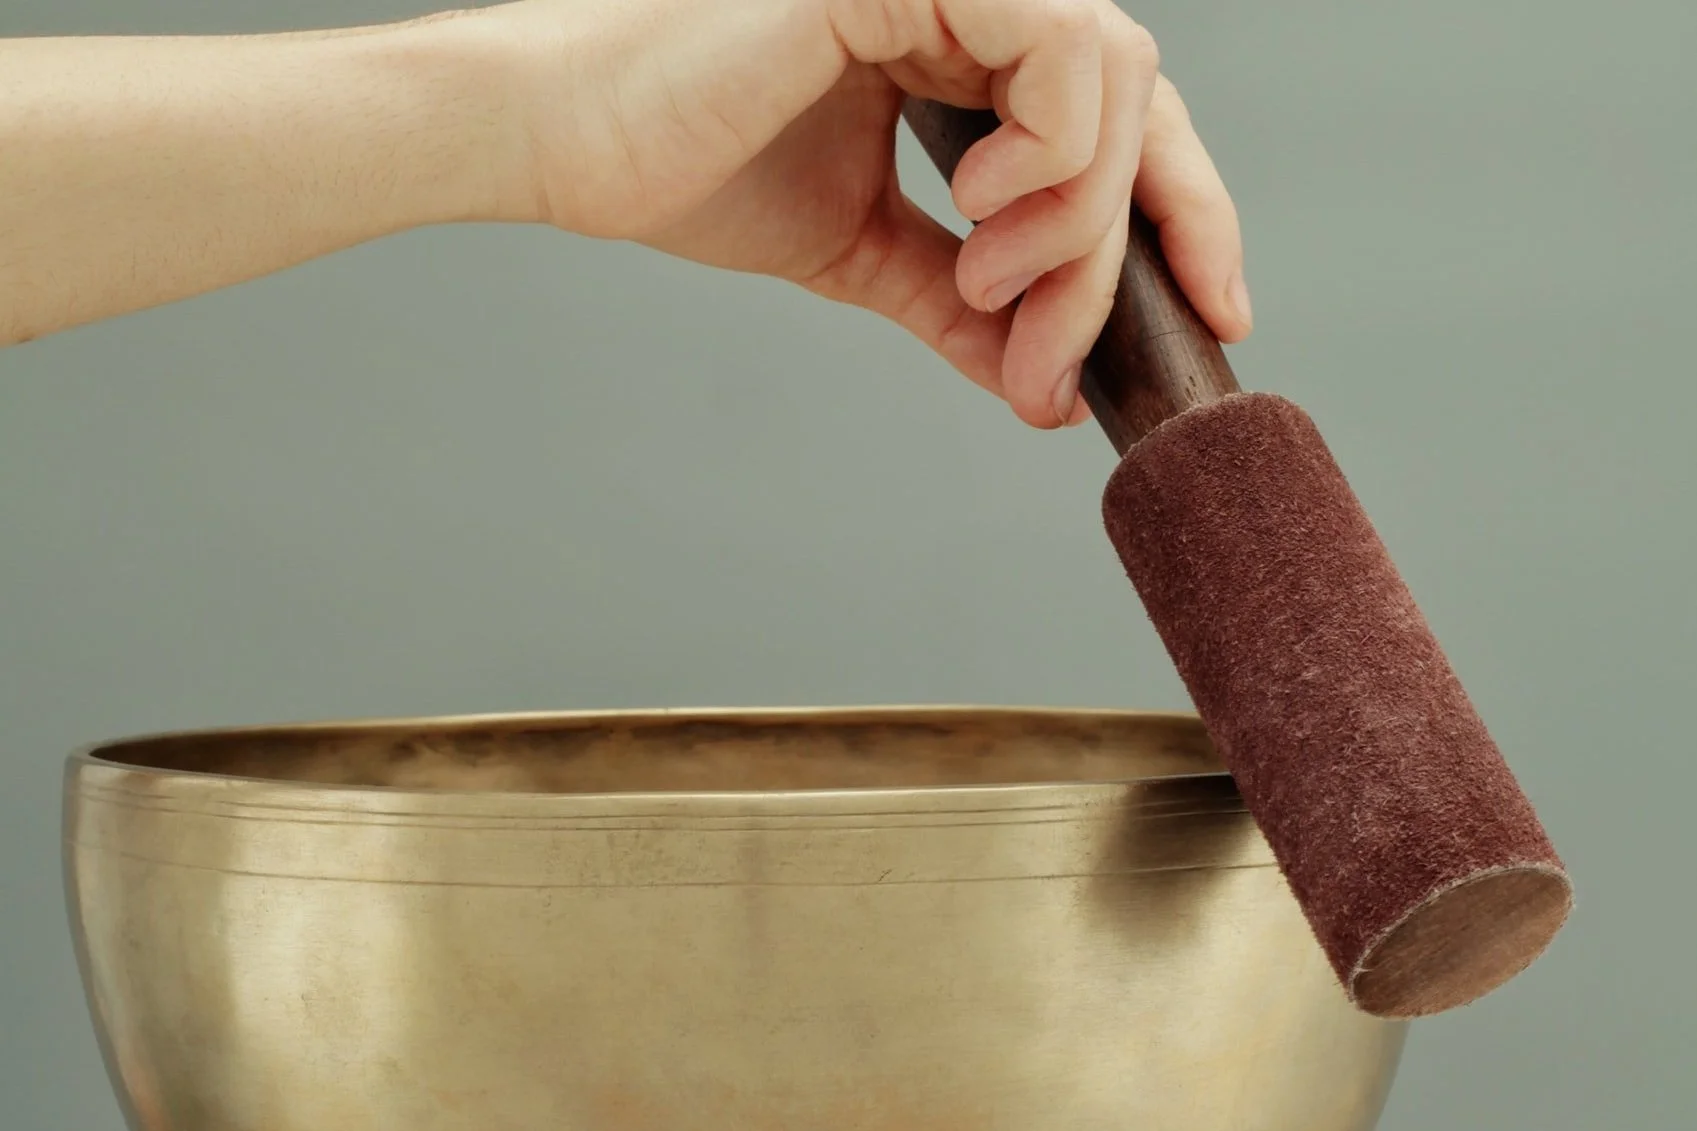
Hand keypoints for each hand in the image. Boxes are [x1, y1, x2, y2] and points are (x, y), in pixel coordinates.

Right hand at [469, 0, 1251, 428]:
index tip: (1212, 313)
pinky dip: (1050, 146)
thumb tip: (1048, 383)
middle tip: (1054, 357)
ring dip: (1079, 214)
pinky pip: (1058, 43)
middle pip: (1138, 105)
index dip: (1184, 212)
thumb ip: (964, 302)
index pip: (1120, 119)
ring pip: (1113, 78)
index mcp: (964, 47)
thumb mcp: (864, 254)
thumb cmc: (691, 170)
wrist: (571, 143)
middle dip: (1123, 250)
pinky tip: (978, 209)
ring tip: (992, 285)